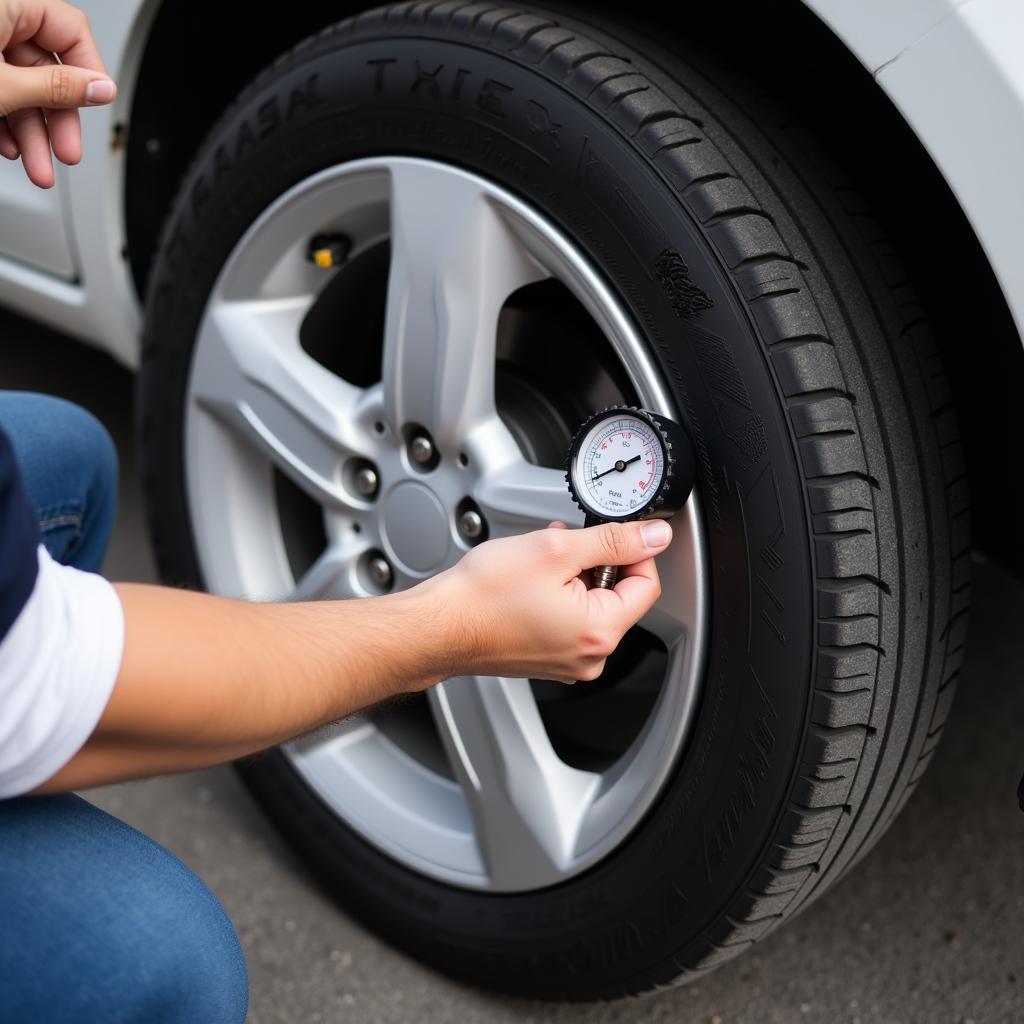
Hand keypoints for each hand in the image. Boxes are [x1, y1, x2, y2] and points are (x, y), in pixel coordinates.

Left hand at [0, 0, 115, 186]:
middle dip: (55, 120)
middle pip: (45, 68)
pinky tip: (7, 146)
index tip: (94, 106)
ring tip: (37, 167)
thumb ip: (57, 87)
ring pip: (20, 87)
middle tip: (65, 152)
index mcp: (7, 5)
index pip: (70, 30)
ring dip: (32, 134)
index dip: (88, 73)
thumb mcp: (2, 84)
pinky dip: (4, 120)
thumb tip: (102, 88)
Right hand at [428, 519, 672, 682]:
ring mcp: (568, 662)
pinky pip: (569, 622)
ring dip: (574, 577)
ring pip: (592, 607)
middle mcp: (589, 657)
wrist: (439, 625)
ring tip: (541, 562)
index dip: (632, 551)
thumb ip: (613, 540)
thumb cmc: (483, 596)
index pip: (647, 584)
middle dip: (597, 563)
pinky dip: (558, 597)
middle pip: (619, 597)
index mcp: (600, 632)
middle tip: (565, 544)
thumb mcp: (556, 550)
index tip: (611, 534)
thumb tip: (654, 536)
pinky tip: (532, 582)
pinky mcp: (547, 659)